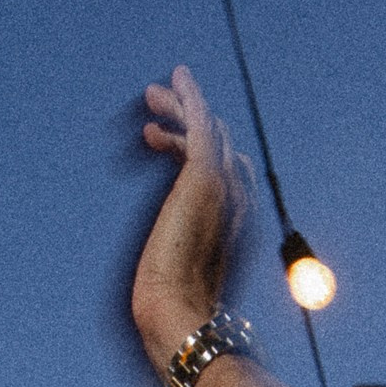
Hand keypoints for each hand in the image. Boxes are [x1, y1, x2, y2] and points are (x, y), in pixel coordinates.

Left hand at [133, 65, 248, 364]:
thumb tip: (159, 288)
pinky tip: (179, 77)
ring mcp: (223, 186)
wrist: (178, 309)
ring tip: (151, 96)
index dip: (192, 148)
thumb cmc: (173, 308)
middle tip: (153, 106)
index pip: (224, 171)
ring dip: (181, 107)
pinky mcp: (204, 175)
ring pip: (208, 130)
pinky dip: (191, 98)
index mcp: (231, 223)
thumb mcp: (176, 280)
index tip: (159, 140)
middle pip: (218, 145)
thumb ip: (177, 267)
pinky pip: (201, 123)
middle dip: (186, 121)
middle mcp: (234, 200)